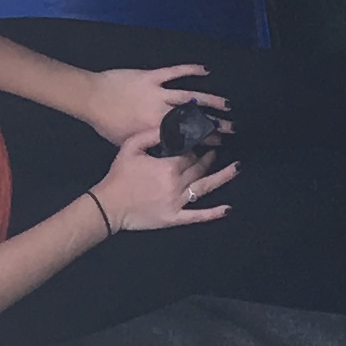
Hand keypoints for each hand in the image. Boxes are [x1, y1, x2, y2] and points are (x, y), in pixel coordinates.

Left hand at [79, 64, 217, 149]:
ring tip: (226, 105)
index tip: (218, 143)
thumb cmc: (106, 123)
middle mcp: (160, 112)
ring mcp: (157, 92)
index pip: (186, 137)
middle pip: (193, 118)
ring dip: (210, 100)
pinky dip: (190, 70)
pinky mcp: (151, 76)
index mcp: (155, 130)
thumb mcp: (128, 143)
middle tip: (231, 127)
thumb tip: (166, 152)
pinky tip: (205, 70)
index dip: (204, 140)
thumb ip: (149, 146)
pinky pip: (174, 72)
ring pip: (190, 96)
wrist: (91, 98)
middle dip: (214, 124)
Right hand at [90, 127, 236, 234]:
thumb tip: (170, 127)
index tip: (200, 141)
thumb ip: (150, 135)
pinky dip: (213, 213)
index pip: (189, 153)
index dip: (195, 147)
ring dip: (222, 177)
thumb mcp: (130, 147)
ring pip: (205, 188)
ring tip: (237, 168)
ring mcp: (177, 202)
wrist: (108, 205)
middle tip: (216, 150)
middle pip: (199, 168)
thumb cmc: (118, 176)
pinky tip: (227, 209)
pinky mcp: (174, 218)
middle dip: (209, 158)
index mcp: (168, 166)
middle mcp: (177, 184)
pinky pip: (197, 216)